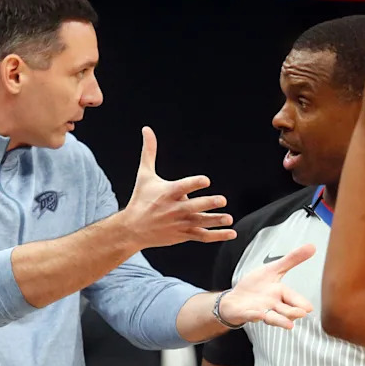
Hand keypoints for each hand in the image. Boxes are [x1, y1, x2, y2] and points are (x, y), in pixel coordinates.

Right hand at [122, 127, 235, 247]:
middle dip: (208, 204)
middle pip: (193, 206)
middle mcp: (174, 209)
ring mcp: (179, 223)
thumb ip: (149, 152)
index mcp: (167, 193)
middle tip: (222, 200)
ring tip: (229, 218)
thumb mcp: (144, 175)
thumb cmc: (140, 199)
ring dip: (215, 221)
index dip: (194, 184)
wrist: (132, 229)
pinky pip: (202, 236)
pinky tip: (231, 233)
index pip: (182, 187)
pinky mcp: (183, 234)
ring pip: (200, 222)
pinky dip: (217, 235)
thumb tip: (147, 129)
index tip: (206, 180)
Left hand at [217, 244, 315, 328]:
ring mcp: (260, 311)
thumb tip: (312, 246)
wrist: (235, 298)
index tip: (309, 308)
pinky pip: (250, 316)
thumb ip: (291, 260)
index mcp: (280, 294)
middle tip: (301, 313)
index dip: (301, 303)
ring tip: (289, 325)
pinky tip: (259, 315)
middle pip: (285, 310)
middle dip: (293, 312)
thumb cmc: (256, 287)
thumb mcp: (273, 270)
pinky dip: (254, 316)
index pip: (293, 299)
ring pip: (272, 317)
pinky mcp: (246, 314)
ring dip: (279, 321)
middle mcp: (272, 305)